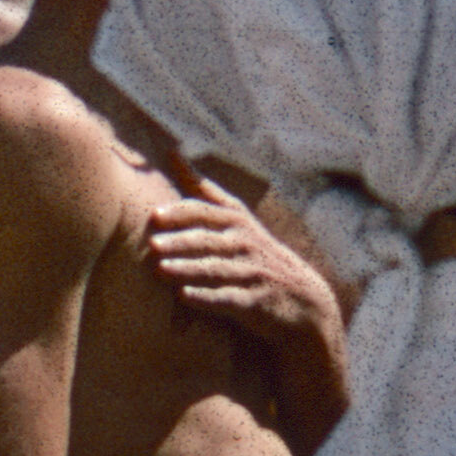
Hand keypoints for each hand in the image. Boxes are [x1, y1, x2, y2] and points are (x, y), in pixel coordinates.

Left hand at [134, 182, 340, 353]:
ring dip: (187, 269)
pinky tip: (184, 297)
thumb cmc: (256, 252)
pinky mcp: (255, 302)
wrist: (302, 298)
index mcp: (237, 221)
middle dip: (180, 242)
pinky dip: (206, 298)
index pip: (205, 212)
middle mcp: (245, 243)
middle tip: (153, 244)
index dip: (181, 213)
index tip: (155, 215)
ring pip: (215, 269)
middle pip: (207, 240)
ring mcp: (251, 273)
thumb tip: (174, 154)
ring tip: (161, 270)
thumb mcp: (238, 217)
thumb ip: (205, 191)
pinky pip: (228, 298)